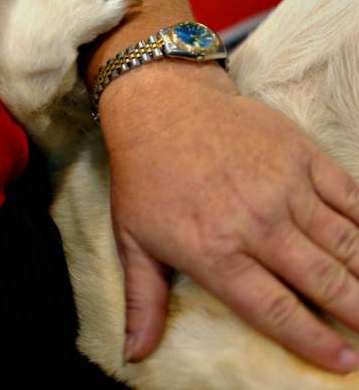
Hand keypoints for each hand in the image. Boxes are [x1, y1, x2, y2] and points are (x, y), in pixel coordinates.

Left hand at [100, 61, 358, 373]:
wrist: (163, 105)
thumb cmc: (145, 174)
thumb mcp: (132, 240)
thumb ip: (143, 301)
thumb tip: (135, 355)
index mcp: (217, 253)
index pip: (276, 310)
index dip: (314, 341)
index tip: (345, 362)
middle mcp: (258, 225)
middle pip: (321, 280)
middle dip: (355, 312)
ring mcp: (285, 186)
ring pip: (343, 240)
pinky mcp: (300, 154)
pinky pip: (347, 192)